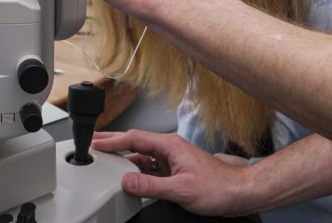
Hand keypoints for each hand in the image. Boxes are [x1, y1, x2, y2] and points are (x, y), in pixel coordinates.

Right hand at [91, 130, 257, 217]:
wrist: (238, 194)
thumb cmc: (218, 187)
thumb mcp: (180, 189)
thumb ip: (151, 186)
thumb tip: (126, 182)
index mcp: (170, 145)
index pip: (134, 139)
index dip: (113, 141)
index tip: (95, 142)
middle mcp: (170, 149)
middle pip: (135, 143)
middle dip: (113, 143)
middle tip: (93, 143)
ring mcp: (172, 159)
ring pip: (142, 156)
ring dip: (124, 159)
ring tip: (105, 162)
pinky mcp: (175, 170)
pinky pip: (150, 168)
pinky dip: (136, 171)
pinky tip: (128, 178)